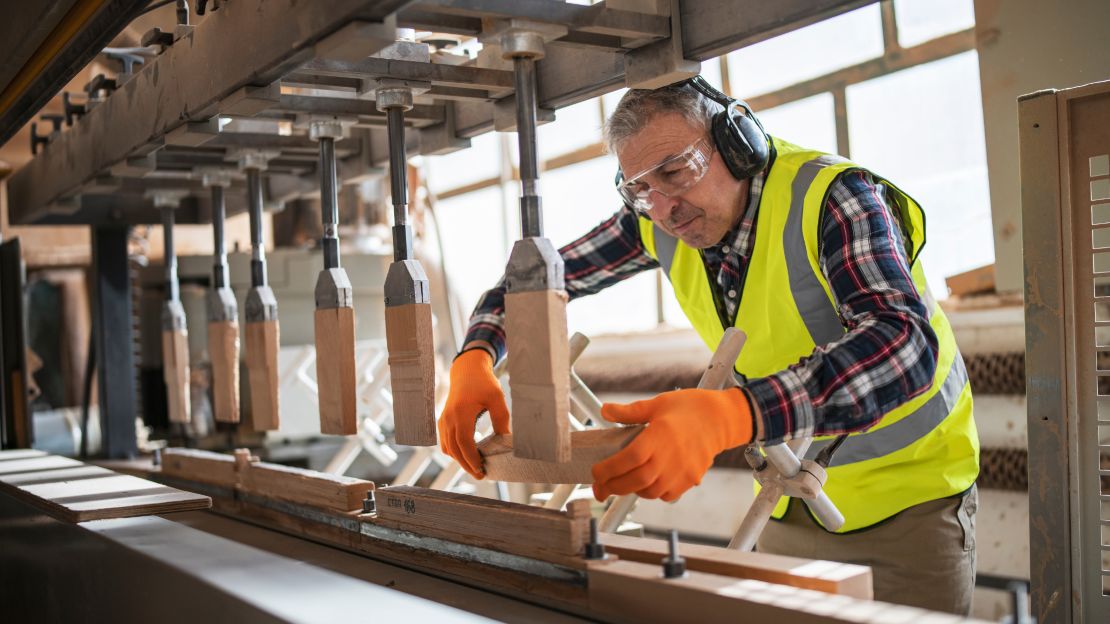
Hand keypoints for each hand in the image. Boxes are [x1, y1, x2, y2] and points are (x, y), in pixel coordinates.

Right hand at [437, 348, 509, 477]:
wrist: (467, 371)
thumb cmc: (483, 383)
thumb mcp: (497, 398)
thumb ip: (501, 420)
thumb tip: (506, 441)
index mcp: (461, 413)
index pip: (463, 443)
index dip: (471, 459)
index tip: (482, 470)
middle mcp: (448, 418)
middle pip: (454, 450)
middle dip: (467, 465)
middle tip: (481, 475)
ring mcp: (443, 420)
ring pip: (448, 448)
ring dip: (460, 460)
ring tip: (476, 466)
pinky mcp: (443, 421)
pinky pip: (445, 442)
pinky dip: (454, 451)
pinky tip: (468, 454)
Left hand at [591, 387, 753, 501]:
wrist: (721, 419)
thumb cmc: (690, 408)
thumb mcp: (657, 404)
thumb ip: (629, 412)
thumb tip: (605, 411)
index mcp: (659, 435)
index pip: (629, 459)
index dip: (609, 469)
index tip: (596, 473)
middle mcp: (671, 456)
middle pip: (636, 480)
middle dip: (613, 487)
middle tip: (600, 489)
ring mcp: (682, 470)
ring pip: (650, 491)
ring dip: (632, 490)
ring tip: (620, 484)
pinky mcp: (691, 479)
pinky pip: (667, 495)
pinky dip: (652, 493)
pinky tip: (645, 483)